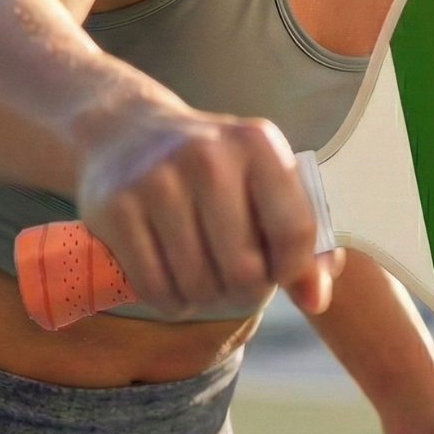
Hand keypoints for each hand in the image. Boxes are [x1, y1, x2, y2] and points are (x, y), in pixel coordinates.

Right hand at [74, 108, 336, 317]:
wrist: (125, 131)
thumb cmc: (211, 167)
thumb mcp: (261, 180)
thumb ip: (298, 238)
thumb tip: (317, 301)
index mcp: (257, 142)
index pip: (295, 230)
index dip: (292, 268)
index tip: (278, 271)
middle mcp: (208, 155)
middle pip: (244, 269)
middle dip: (246, 291)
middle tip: (238, 283)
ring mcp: (158, 180)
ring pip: (198, 285)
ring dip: (206, 299)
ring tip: (206, 279)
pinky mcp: (116, 208)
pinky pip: (155, 288)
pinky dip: (171, 302)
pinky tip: (174, 283)